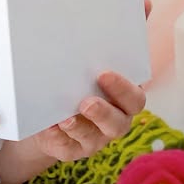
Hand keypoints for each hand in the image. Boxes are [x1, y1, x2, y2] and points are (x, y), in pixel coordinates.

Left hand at [0, 71, 146, 183]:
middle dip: (103, 112)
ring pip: (92, 138)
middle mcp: (114, 122)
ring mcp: (94, 139)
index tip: (103, 74)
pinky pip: (67, 147)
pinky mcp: (72, 149)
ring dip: (79, 127)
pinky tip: (49, 127)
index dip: (123, 88)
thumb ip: (86, 63)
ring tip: (65, 118)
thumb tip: (81, 34)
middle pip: (118, 123)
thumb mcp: (82, 72)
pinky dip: (58, 137)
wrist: (50, 111)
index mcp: (122, 100)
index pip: (134, 98)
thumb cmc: (73, 84)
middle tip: (86, 102)